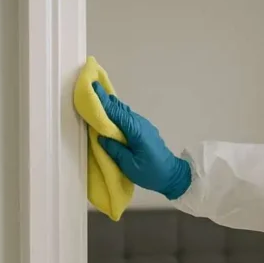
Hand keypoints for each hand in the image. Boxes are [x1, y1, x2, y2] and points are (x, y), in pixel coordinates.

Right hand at [91, 82, 191, 199]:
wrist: (173, 176)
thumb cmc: (152, 173)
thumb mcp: (130, 165)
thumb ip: (115, 150)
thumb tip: (101, 136)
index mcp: (137, 131)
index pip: (117, 113)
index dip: (103, 101)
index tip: (92, 86)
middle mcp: (141, 124)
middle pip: (120, 109)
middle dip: (105, 99)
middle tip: (90, 88)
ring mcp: (144, 126)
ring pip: (124, 113)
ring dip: (111, 106)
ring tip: (96, 99)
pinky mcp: (144, 131)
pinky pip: (128, 119)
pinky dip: (118, 114)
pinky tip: (110, 114)